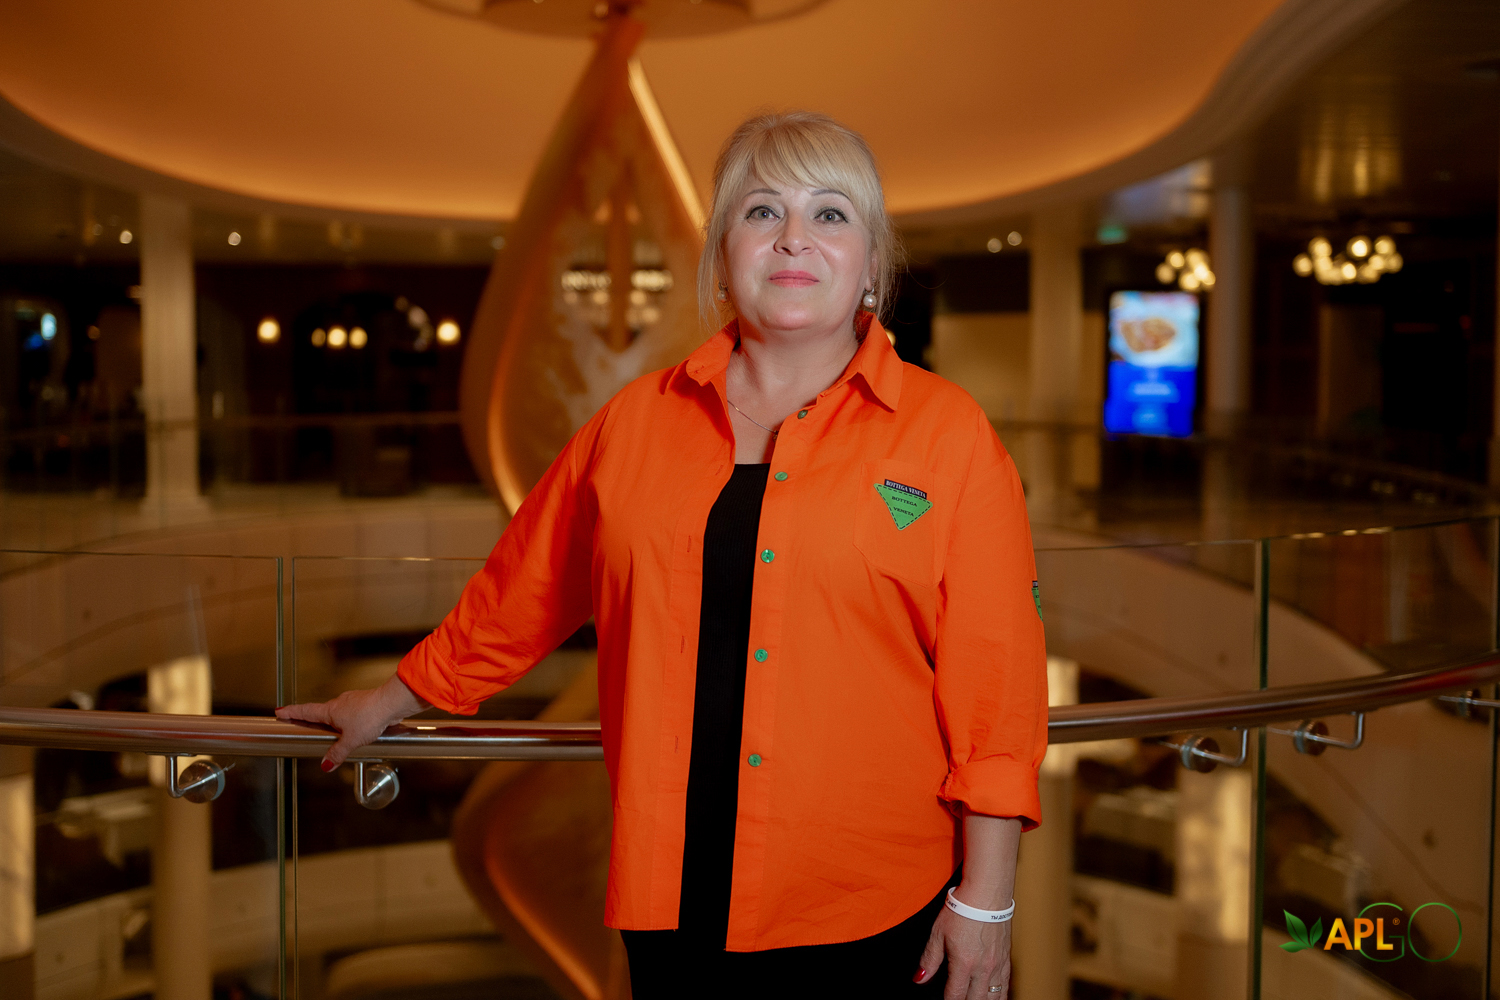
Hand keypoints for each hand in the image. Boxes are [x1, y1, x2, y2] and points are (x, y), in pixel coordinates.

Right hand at [275, 674, 428, 770]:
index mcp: (331, 710)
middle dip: (311, 717)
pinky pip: (352, 713)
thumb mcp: (351, 740)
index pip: (306, 711)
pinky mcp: (365, 704)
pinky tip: (356, 728)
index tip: (280, 711)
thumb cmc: (370, 716)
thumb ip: (337, 753)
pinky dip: (349, 719)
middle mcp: (340, 703)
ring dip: (333, 719)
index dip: (292, 712)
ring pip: (338, 711)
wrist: (391, 703)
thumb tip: (325, 765)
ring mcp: (353, 702)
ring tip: (331, 730)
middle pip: (321, 711)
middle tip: (301, 721)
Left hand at [914, 896, 1011, 998]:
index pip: (955, 995)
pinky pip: (1006, 986)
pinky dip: (1000, 995)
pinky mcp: (1006, 959)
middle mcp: (982, 968)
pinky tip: (994, 997)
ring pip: (994, 997)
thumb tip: (919, 978)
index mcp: (963, 963)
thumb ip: (929, 959)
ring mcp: (997, 965)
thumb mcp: (938, 933)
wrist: (986, 895)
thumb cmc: (962, 909)